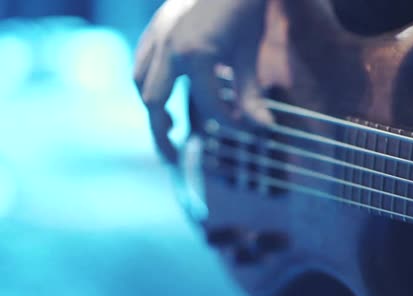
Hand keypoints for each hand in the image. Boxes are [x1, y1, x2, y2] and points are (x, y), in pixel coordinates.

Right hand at [134, 0, 271, 162]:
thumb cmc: (244, 8)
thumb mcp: (249, 53)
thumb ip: (251, 96)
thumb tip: (264, 130)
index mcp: (195, 55)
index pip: (211, 106)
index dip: (229, 124)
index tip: (246, 130)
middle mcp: (168, 48)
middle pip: (155, 103)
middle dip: (162, 135)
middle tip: (174, 158)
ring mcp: (157, 36)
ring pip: (142, 82)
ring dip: (153, 109)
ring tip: (170, 130)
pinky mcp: (155, 29)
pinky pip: (142, 64)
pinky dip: (150, 85)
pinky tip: (166, 96)